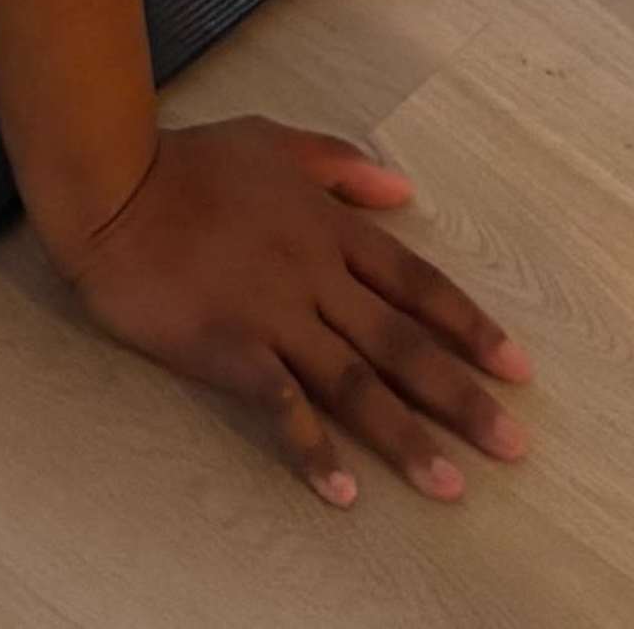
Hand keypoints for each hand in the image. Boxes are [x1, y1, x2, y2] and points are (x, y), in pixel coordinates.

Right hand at [60, 114, 533, 506]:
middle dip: (462, 396)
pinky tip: (341, 491)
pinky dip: (312, 448)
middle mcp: (316, 275)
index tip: (517, 367)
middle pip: (402, 342)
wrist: (115, 188)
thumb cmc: (190, 163)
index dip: (470, 326)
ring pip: (356, 382)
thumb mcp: (274, 142)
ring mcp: (275, 314)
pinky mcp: (230, 348)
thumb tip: (402, 189)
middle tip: (512, 444)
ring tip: (449, 485)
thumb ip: (339, 166)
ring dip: (405, 436)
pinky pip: (282, 406)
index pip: (416, 283)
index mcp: (330, 228)